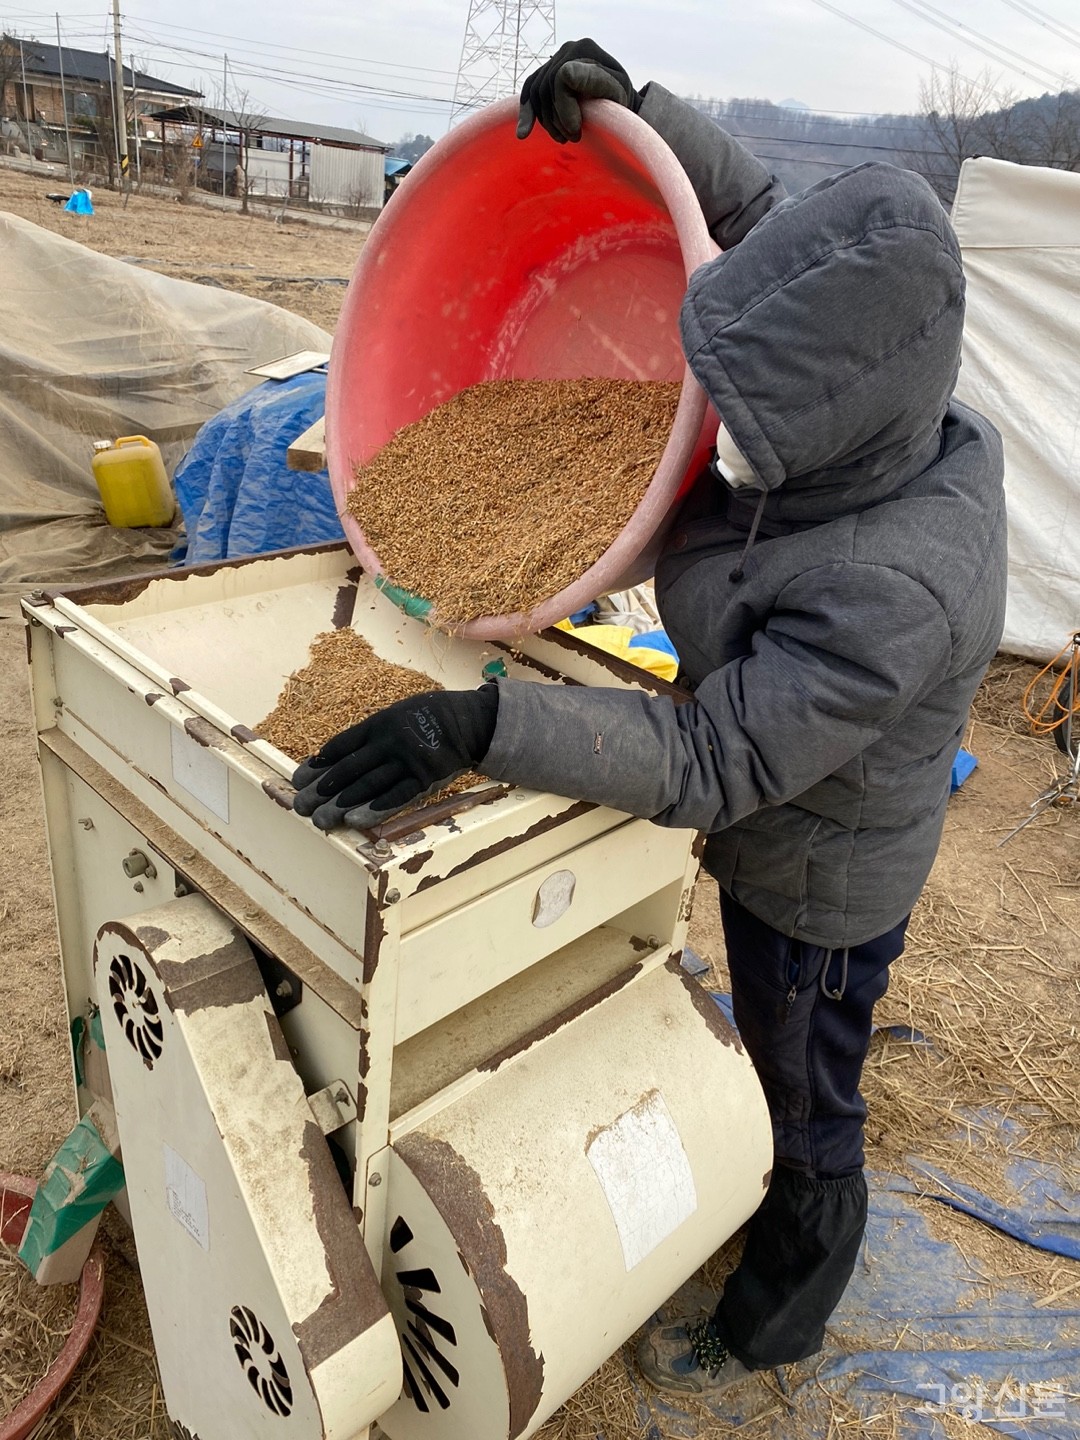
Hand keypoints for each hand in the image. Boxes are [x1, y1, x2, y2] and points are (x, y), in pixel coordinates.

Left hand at [291, 686, 498, 831]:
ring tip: (320, 819)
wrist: (469, 722)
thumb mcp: (397, 714)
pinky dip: (376, 809)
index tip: (299, 780)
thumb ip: (371, 734)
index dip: (318, 765)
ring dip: (342, 805)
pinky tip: (355, 821)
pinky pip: (398, 797)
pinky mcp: (426, 779)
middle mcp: (389, 742)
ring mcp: (408, 761)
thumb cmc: (429, 717)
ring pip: (368, 786)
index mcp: (379, 724)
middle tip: (301, 806)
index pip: (340, 747)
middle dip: (322, 790)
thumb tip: (337, 756)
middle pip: (348, 770)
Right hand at [516, 39, 639, 143]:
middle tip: (573, 138)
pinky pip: (529, 92)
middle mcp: (567, 49)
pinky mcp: (545, 75)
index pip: (560, 78)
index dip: (564, 108)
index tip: (575, 130)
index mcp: (584, 49)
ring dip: (547, 122)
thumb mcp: (616, 93)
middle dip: (556, 119)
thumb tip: (565, 72)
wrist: (618, 103)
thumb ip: (594, 81)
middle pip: (546, 88)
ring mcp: (555, 60)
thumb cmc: (621, 102)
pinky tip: (524, 134)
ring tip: (563, 138)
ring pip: (536, 94)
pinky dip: (527, 113)